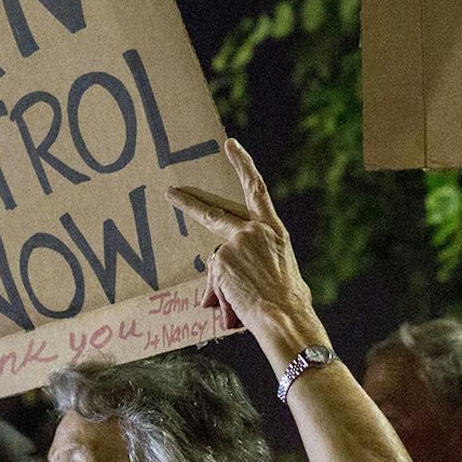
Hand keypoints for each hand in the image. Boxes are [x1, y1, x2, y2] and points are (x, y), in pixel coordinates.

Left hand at [167, 139, 314, 336]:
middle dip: (189, 204)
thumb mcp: (281, 271)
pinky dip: (221, 294)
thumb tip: (228, 277)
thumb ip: (256, 262)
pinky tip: (234, 306)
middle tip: (170, 192)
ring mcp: (235, 245)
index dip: (243, 165)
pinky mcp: (221, 262)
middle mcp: (253, 232)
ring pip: (217, 264)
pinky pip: (214, 281)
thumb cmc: (290, 300)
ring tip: (244, 302)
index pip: (257, 189)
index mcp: (274, 231)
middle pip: (214, 215)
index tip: (230, 146)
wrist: (284, 314)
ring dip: (224, 285)